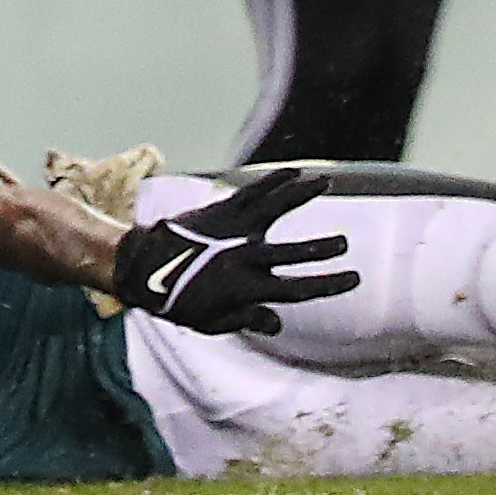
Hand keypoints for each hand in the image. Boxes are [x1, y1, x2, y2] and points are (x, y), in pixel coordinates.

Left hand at [111, 167, 354, 335]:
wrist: (142, 268)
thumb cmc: (178, 301)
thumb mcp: (211, 323)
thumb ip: (247, 320)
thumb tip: (279, 321)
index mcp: (247, 289)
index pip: (298, 289)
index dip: (329, 284)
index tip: (353, 278)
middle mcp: (245, 257)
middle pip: (294, 252)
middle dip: (322, 249)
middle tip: (344, 243)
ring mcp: (234, 230)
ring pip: (276, 209)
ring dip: (301, 195)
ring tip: (324, 182)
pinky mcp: (222, 211)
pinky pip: (254, 192)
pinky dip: (275, 180)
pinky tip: (294, 171)